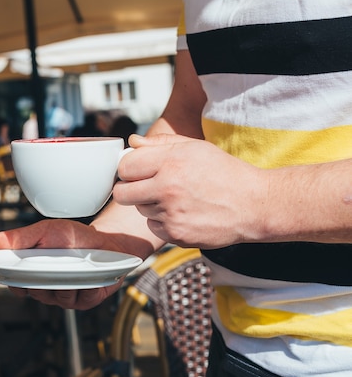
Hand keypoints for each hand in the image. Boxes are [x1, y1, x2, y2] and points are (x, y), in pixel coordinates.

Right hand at [0, 219, 125, 309]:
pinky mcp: (85, 301)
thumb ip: (20, 238)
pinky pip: (83, 299)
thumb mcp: (45, 231)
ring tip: (73, 266)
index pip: (15, 285)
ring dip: (65, 282)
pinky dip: (86, 287)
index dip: (13, 282)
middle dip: (42, 280)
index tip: (13, 276)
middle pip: (36, 293)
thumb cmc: (72, 237)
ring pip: (59, 298)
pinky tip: (89, 276)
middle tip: (47, 264)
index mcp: (33, 273)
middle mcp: (47, 288)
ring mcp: (65, 296)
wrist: (105, 241)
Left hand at [114, 134, 266, 248]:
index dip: (128, 168)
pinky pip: (153, 226)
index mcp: (170, 162)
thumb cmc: (225, 173)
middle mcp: (167, 188)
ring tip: (175, 197)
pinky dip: (162, 221)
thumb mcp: (195, 148)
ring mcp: (170, 214)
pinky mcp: (175, 234)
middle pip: (122, 193)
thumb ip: (160, 143)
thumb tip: (132, 142)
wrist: (254, 205)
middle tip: (143, 186)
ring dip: (149, 204)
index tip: (135, 170)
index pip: (124, 166)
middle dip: (129, 188)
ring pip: (139, 209)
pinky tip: (182, 212)